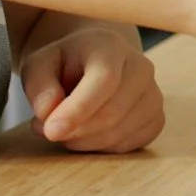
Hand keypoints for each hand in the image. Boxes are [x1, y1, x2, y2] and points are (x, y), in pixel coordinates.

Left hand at [18, 22, 166, 152]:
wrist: (93, 63)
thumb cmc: (64, 64)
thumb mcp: (39, 65)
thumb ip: (39, 86)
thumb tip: (48, 113)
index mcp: (111, 46)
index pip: (105, 80)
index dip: (78, 109)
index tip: (51, 131)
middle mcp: (141, 68)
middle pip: (112, 112)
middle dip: (75, 131)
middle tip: (47, 130)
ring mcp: (153, 94)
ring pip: (119, 134)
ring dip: (84, 143)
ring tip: (64, 129)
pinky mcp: (157, 119)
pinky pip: (128, 146)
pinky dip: (102, 149)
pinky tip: (87, 134)